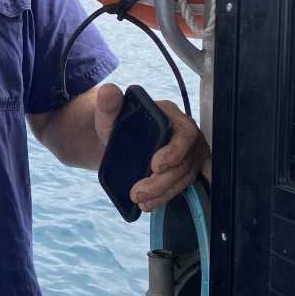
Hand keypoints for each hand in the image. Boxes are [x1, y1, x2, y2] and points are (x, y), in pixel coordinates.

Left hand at [94, 83, 210, 211]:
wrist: (116, 141)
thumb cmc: (116, 125)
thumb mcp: (108, 115)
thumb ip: (108, 105)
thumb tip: (108, 91)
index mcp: (170, 115)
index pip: (185, 134)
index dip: (174, 152)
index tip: (154, 166)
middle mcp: (184, 135)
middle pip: (185, 162)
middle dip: (162, 181)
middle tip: (138, 192)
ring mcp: (186, 154)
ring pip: (184, 178)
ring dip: (162, 193)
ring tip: (139, 200)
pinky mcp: (182, 171)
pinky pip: (181, 186)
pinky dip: (166, 197)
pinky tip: (150, 204)